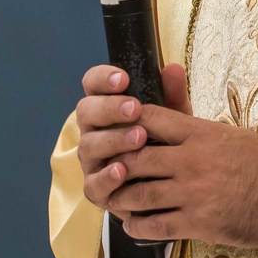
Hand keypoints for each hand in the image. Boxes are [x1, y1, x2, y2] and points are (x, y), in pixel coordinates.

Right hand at [76, 61, 190, 212]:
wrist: (168, 183)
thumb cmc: (165, 142)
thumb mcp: (173, 117)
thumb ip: (172, 94)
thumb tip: (173, 69)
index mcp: (106, 106)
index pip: (93, 84)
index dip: (103, 78)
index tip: (124, 78)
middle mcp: (93, 130)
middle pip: (85, 111)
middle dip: (109, 108)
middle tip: (134, 108)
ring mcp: (92, 159)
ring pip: (88, 146)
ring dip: (113, 140)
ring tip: (140, 137)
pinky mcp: (96, 188)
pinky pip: (93, 183)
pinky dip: (106, 177)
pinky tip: (122, 171)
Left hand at [76, 63, 257, 247]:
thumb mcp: (228, 132)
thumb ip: (194, 122)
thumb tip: (171, 92)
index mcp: (199, 133)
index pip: (150, 119)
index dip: (126, 122)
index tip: (115, 129)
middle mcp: (191, 160)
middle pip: (136, 158)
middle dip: (116, 165)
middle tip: (107, 170)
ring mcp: (192, 193)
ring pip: (139, 194)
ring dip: (120, 199)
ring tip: (115, 199)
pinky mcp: (197, 222)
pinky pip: (154, 226)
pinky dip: (137, 226)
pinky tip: (132, 223)